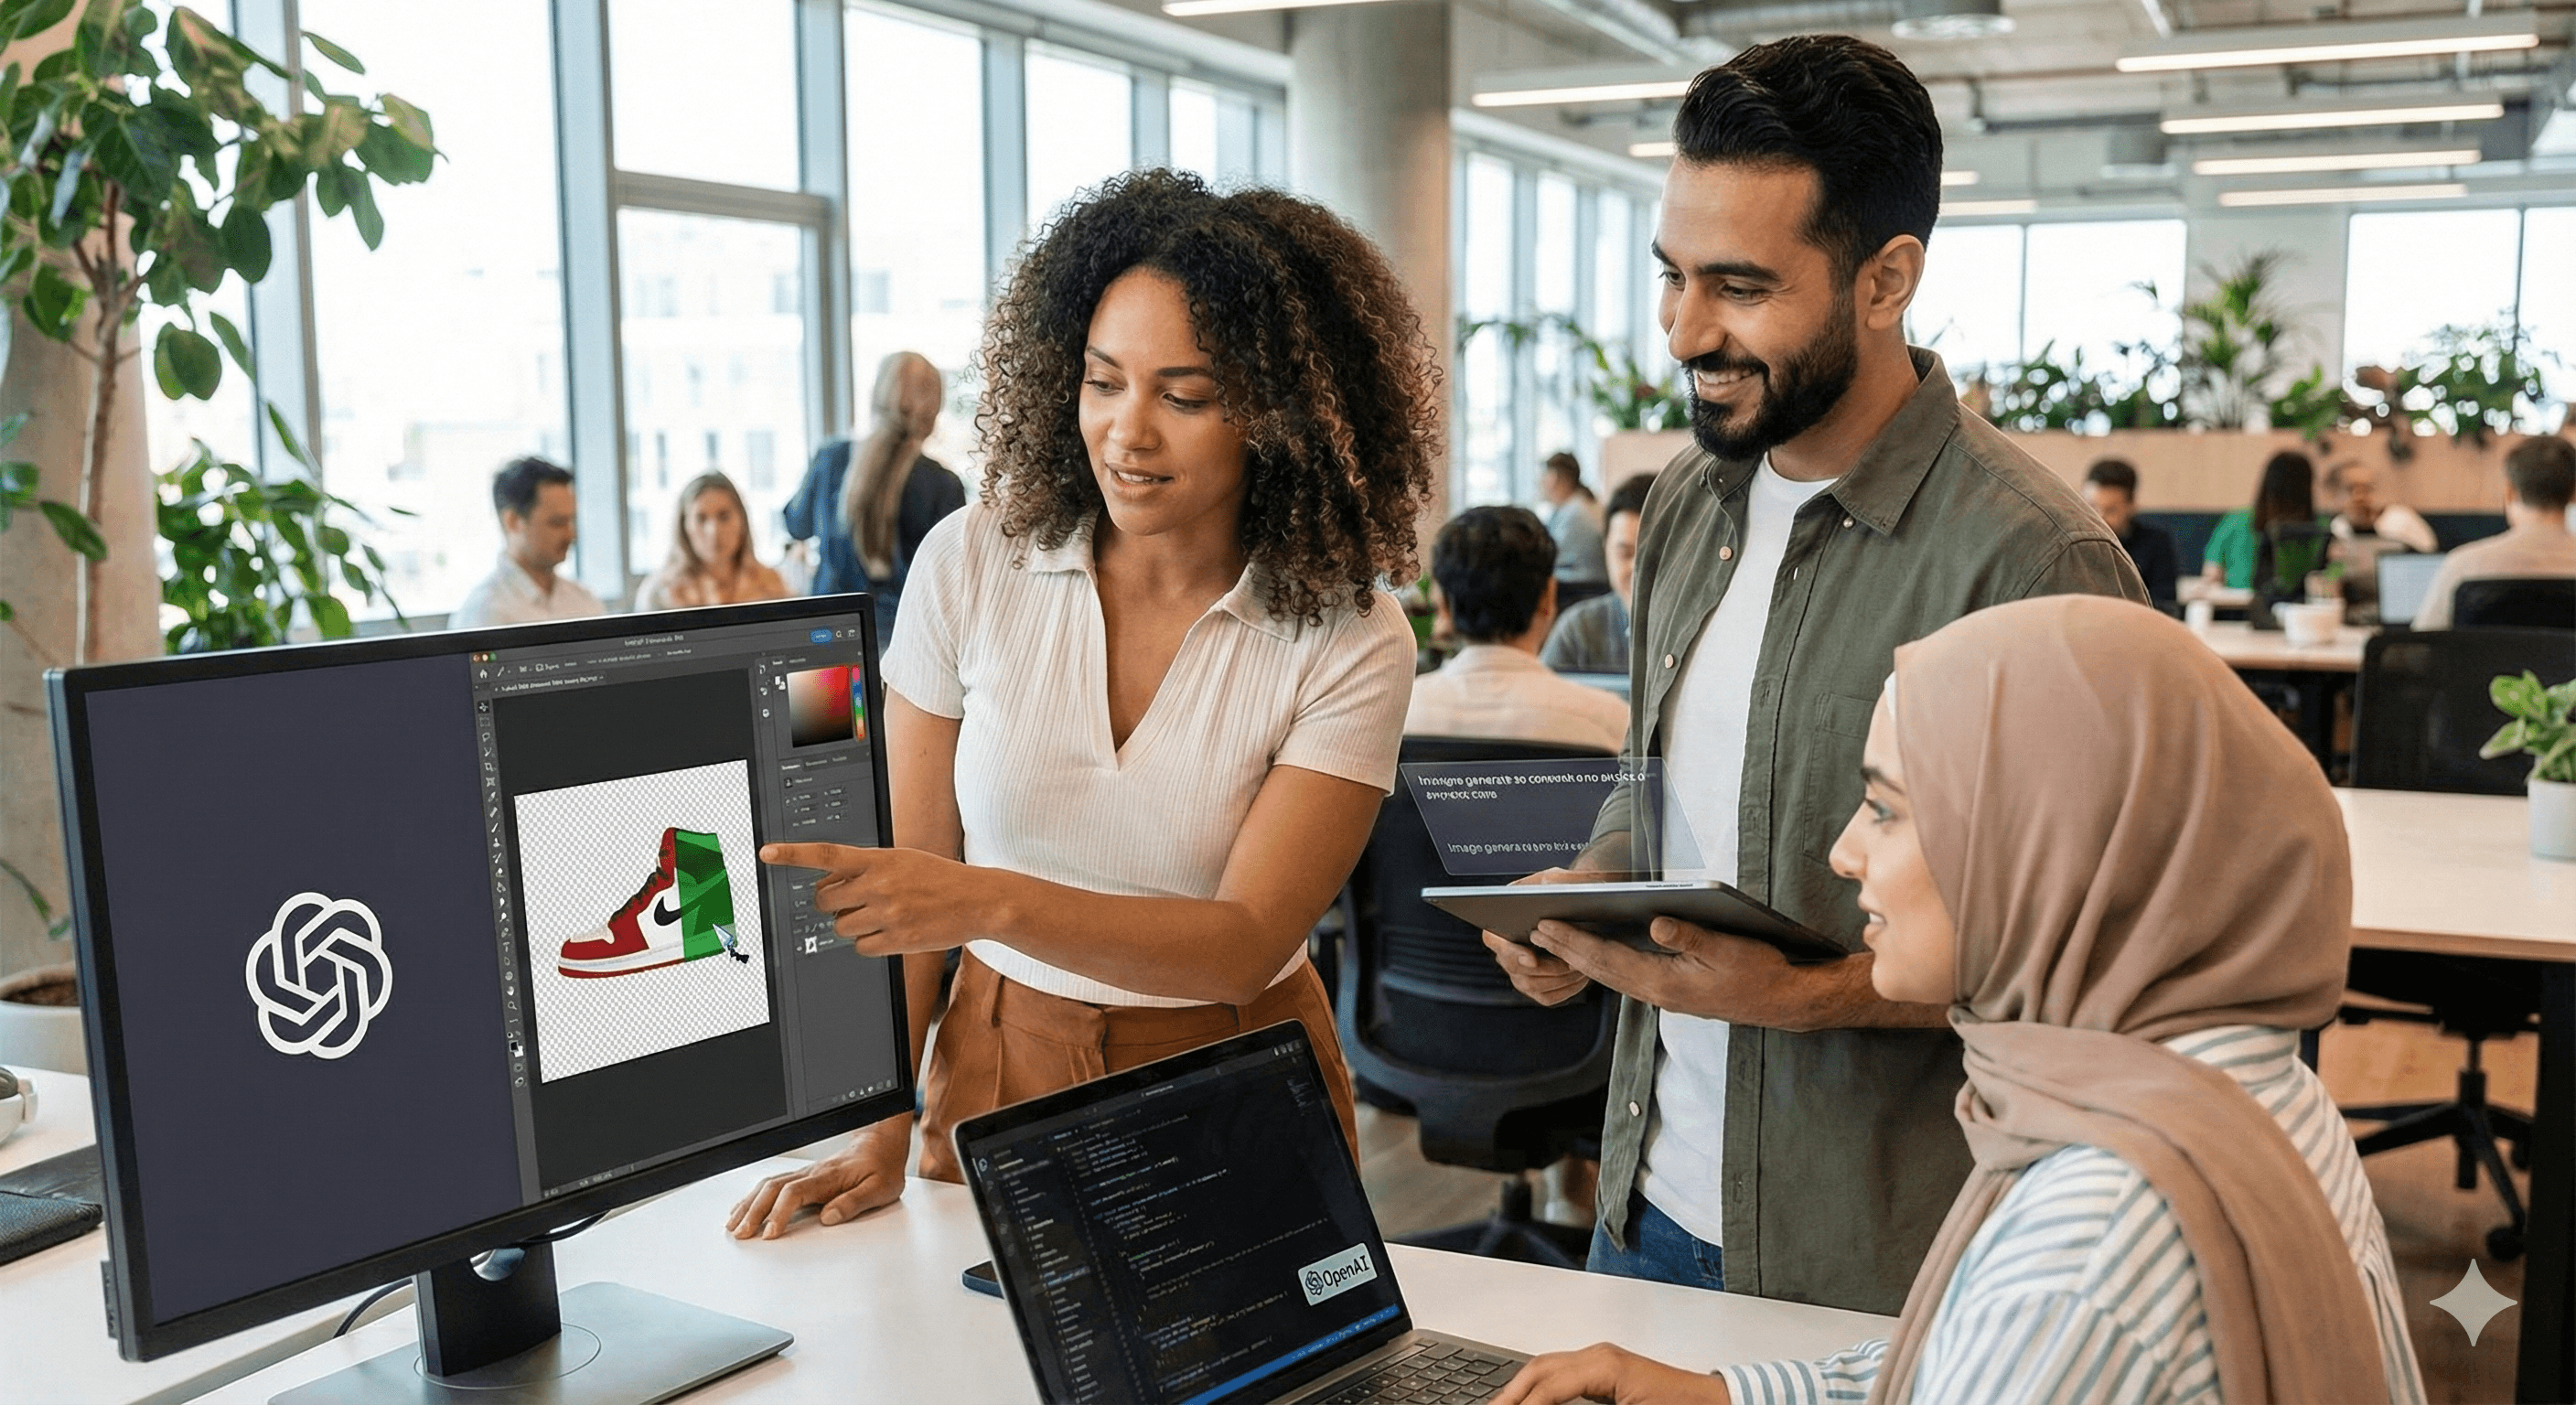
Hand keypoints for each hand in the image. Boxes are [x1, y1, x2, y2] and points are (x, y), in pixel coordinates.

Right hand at [726, 1118, 911, 1238]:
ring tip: (734, 1225)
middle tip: (742, 1234)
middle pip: (773, 1189)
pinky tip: (744, 1207)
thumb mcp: (881, 1188)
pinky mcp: (804, 1176)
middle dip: (754, 1212)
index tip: (770, 1233)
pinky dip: (754, 1196)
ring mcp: (806, 1174)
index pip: (795, 1193)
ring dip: (749, 1204)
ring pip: (768, 1185)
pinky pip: (772, 1183)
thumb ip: (854, 1203)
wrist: (882, 1145)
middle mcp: (812, 1174)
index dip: (779, 1213)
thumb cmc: (882, 1168)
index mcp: (829, 1178)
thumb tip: (829, 1217)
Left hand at [761, 843, 1000, 955]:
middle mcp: (879, 884)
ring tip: (880, 916)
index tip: (767, 852)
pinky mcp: (897, 938)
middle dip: (832, 903)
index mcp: (879, 859)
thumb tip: (829, 887)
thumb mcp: (902, 860)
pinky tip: (891, 932)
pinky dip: (870, 943)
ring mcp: (887, 912)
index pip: (827, 854)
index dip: (793, 854)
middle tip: (853, 901)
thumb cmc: (938, 878)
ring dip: (852, 924)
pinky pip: (860, 947)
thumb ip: (866, 868)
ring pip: (841, 927)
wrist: (977, 900)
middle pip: (825, 900)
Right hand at [1482, 867, 1601, 1006]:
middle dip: (1543, 968)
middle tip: (1569, 964)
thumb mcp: (1566, 879)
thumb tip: (1545, 888)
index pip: (1492, 938)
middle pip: (1513, 968)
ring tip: (1580, 968)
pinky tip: (1581, 978)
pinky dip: (1565, 990)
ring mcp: (1521, 968)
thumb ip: (1555, 880)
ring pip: (1530, 985)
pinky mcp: (1539, 984)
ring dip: (1557, 979)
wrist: (1589, 903)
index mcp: (1504, 919)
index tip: (1531, 957)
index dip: (1509, 951)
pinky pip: (1547, 996)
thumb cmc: (1573, 889)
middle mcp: (1508, 946)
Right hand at [1491, 1344, 1730, 1404]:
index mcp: (1604, 1366)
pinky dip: (1541, 1386)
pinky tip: (1531, 1401)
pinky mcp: (1609, 1371)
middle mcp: (1600, 1355)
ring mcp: (1604, 1359)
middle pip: (1539, 1368)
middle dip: (1510, 1394)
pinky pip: (1563, 1372)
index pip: (1547, 1385)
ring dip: (1521, 1388)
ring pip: (1548, 1366)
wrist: (1719, 1404)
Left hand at [1530, 916, 1817, 1028]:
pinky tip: (1595, 951)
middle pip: (1601, 969)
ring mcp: (1663, 996)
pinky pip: (1626, 977)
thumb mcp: (1727, 949)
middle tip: (1533, 930)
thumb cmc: (1759, 972)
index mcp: (1665, 984)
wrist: (1782, 1002)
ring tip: (1554, 939)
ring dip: (1580, 957)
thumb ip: (1690, 937)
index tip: (1546, 926)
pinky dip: (1604, 963)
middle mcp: (1657, 994)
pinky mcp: (1671, 993)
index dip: (1575, 942)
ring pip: (1611, 975)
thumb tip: (1657, 924)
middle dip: (1566, 949)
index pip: (1608, 959)